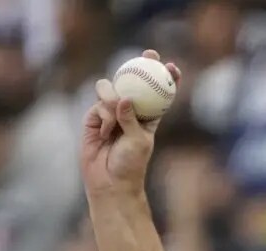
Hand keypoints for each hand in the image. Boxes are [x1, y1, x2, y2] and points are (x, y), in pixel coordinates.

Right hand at [80, 49, 180, 198]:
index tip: (171, 66)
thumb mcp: (138, 141)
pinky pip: (98, 105)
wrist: (109, 181)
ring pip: (111, 90)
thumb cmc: (131, 164)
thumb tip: (125, 98)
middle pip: (134, 83)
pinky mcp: (94, 118)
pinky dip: (102, 116)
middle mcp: (130, 112)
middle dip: (141, 65)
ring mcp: (111, 113)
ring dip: (113, 98)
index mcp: (149, 118)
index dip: (165, 78)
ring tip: (114, 114)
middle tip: (148, 55)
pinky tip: (104, 133)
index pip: (158, 94)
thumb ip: (131, 119)